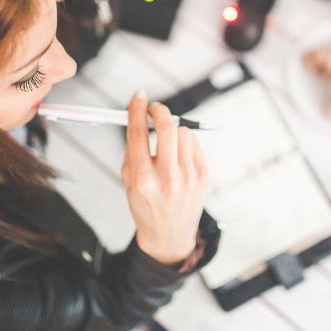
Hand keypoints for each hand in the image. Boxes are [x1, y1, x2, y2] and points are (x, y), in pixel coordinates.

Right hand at [120, 89, 209, 265]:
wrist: (168, 235)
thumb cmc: (146, 205)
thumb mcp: (128, 181)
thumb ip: (132, 149)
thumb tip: (138, 115)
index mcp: (142, 180)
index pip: (138, 134)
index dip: (137, 109)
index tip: (138, 95)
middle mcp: (166, 179)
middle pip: (166, 128)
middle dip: (160, 111)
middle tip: (154, 109)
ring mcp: (188, 178)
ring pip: (183, 132)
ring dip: (173, 130)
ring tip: (166, 143)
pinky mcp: (203, 177)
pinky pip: (194, 144)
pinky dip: (184, 143)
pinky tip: (178, 156)